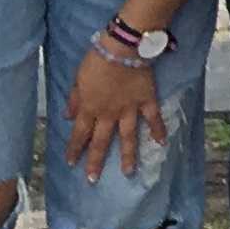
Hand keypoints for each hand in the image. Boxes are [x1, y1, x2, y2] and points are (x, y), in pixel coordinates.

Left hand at [67, 47, 168, 182]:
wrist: (122, 49)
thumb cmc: (96, 61)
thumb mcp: (78, 79)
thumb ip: (74, 99)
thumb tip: (68, 117)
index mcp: (89, 108)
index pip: (79, 134)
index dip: (74, 149)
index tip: (71, 163)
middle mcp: (108, 114)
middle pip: (100, 141)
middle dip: (95, 161)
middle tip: (92, 179)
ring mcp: (129, 110)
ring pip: (127, 137)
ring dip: (127, 155)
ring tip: (128, 172)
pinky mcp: (146, 101)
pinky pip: (153, 118)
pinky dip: (157, 129)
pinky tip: (161, 142)